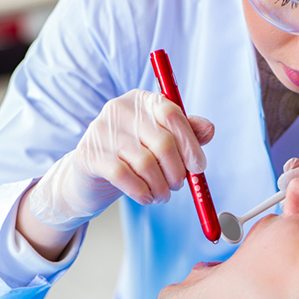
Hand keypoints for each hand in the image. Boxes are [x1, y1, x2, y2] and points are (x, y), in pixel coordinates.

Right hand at [29, 89, 213, 230]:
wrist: (90, 177)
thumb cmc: (132, 157)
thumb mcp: (160, 142)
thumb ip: (186, 133)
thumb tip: (209, 129)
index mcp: (141, 100)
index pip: (172, 113)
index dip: (190, 143)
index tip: (199, 167)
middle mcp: (119, 109)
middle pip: (162, 142)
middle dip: (176, 171)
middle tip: (177, 186)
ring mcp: (101, 130)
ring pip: (146, 163)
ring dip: (160, 187)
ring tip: (161, 195)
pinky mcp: (89, 154)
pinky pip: (125, 176)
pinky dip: (142, 192)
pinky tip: (145, 197)